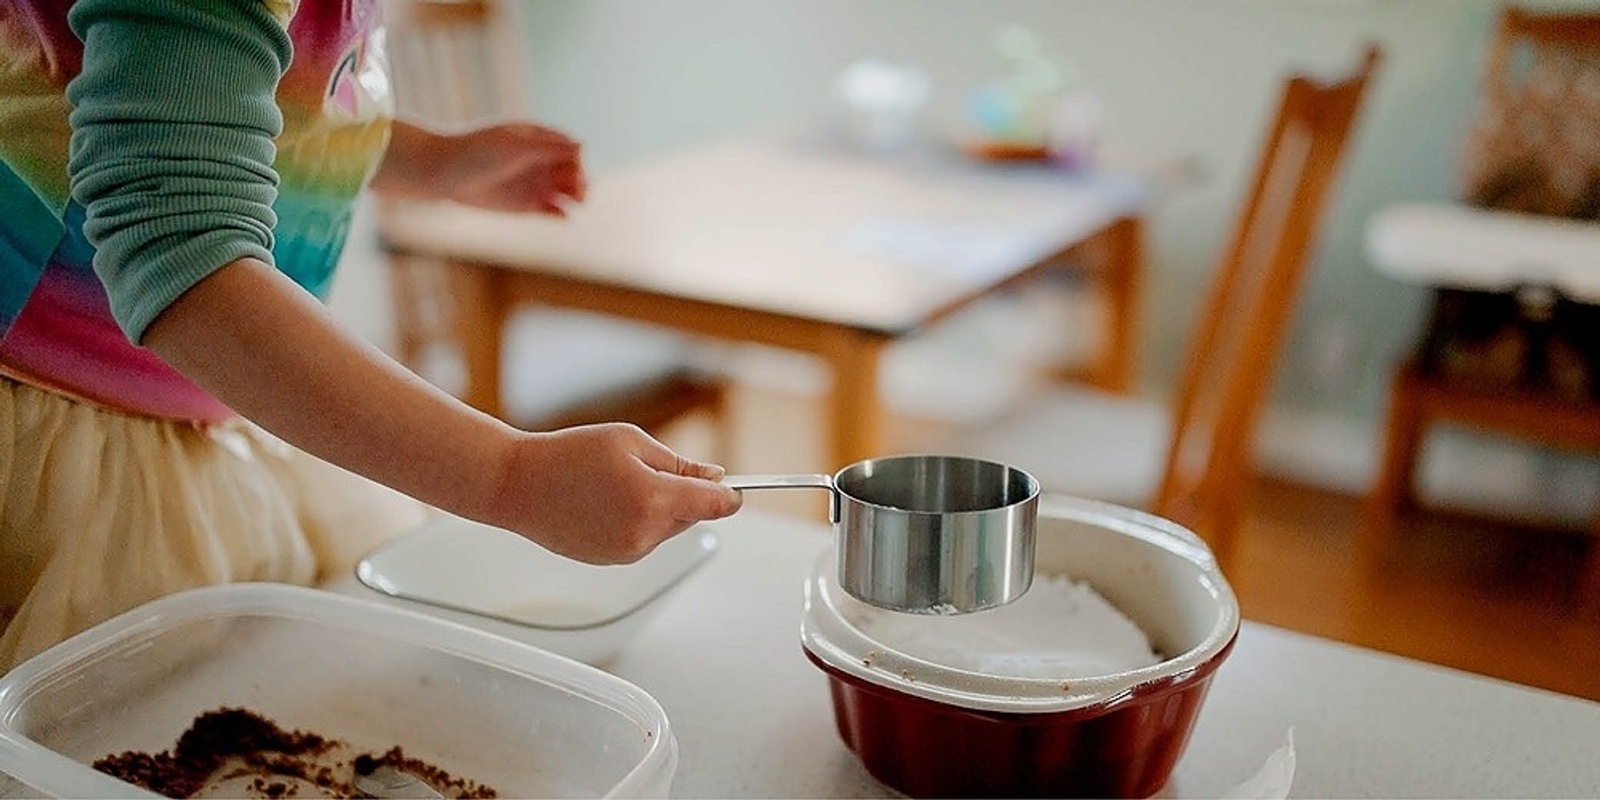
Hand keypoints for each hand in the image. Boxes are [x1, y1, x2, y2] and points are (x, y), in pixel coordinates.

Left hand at [372, 120, 586, 215]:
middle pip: (573, 171)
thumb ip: (547, 148)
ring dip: (576, 197)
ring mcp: (535, 183)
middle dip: (580, 180)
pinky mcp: (527, 205)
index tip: (572, 165)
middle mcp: (540, 160)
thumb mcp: (513, 147)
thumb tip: (583, 146)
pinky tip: (562, 216)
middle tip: (577, 190)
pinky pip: (553, 211)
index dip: (577, 158)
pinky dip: (561, 214)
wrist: (444, 173)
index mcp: (538, 138)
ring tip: (575, 202)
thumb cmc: (476, 153)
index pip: (570, 148)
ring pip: (567, 192)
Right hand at [484, 423, 742, 563]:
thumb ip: (679, 464)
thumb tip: (714, 479)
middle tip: (649, 468)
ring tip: (616, 484)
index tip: (736, 489)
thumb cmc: (569, 455)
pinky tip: (605, 503)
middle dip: (684, 494)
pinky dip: (637, 522)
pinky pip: (643, 539)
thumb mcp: (630, 442)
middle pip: (692, 515)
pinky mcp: (613, 561)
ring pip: (667, 528)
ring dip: (659, 508)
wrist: (518, 486)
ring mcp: (628, 551)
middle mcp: (644, 533)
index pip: (715, 504)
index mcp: (653, 498)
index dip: (731, 495)